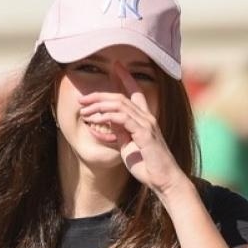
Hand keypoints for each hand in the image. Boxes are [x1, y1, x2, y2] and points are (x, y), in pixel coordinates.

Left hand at [77, 62, 190, 195]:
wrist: (164, 180)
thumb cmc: (148, 166)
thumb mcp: (128, 147)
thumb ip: (120, 134)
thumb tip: (107, 126)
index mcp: (145, 120)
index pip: (136, 92)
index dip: (126, 78)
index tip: (116, 66)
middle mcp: (147, 118)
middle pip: (121, 97)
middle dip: (100, 95)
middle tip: (83, 98)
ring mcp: (146, 124)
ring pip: (120, 105)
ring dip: (99, 106)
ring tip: (84, 110)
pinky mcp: (144, 134)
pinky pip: (121, 119)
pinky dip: (106, 117)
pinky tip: (95, 120)